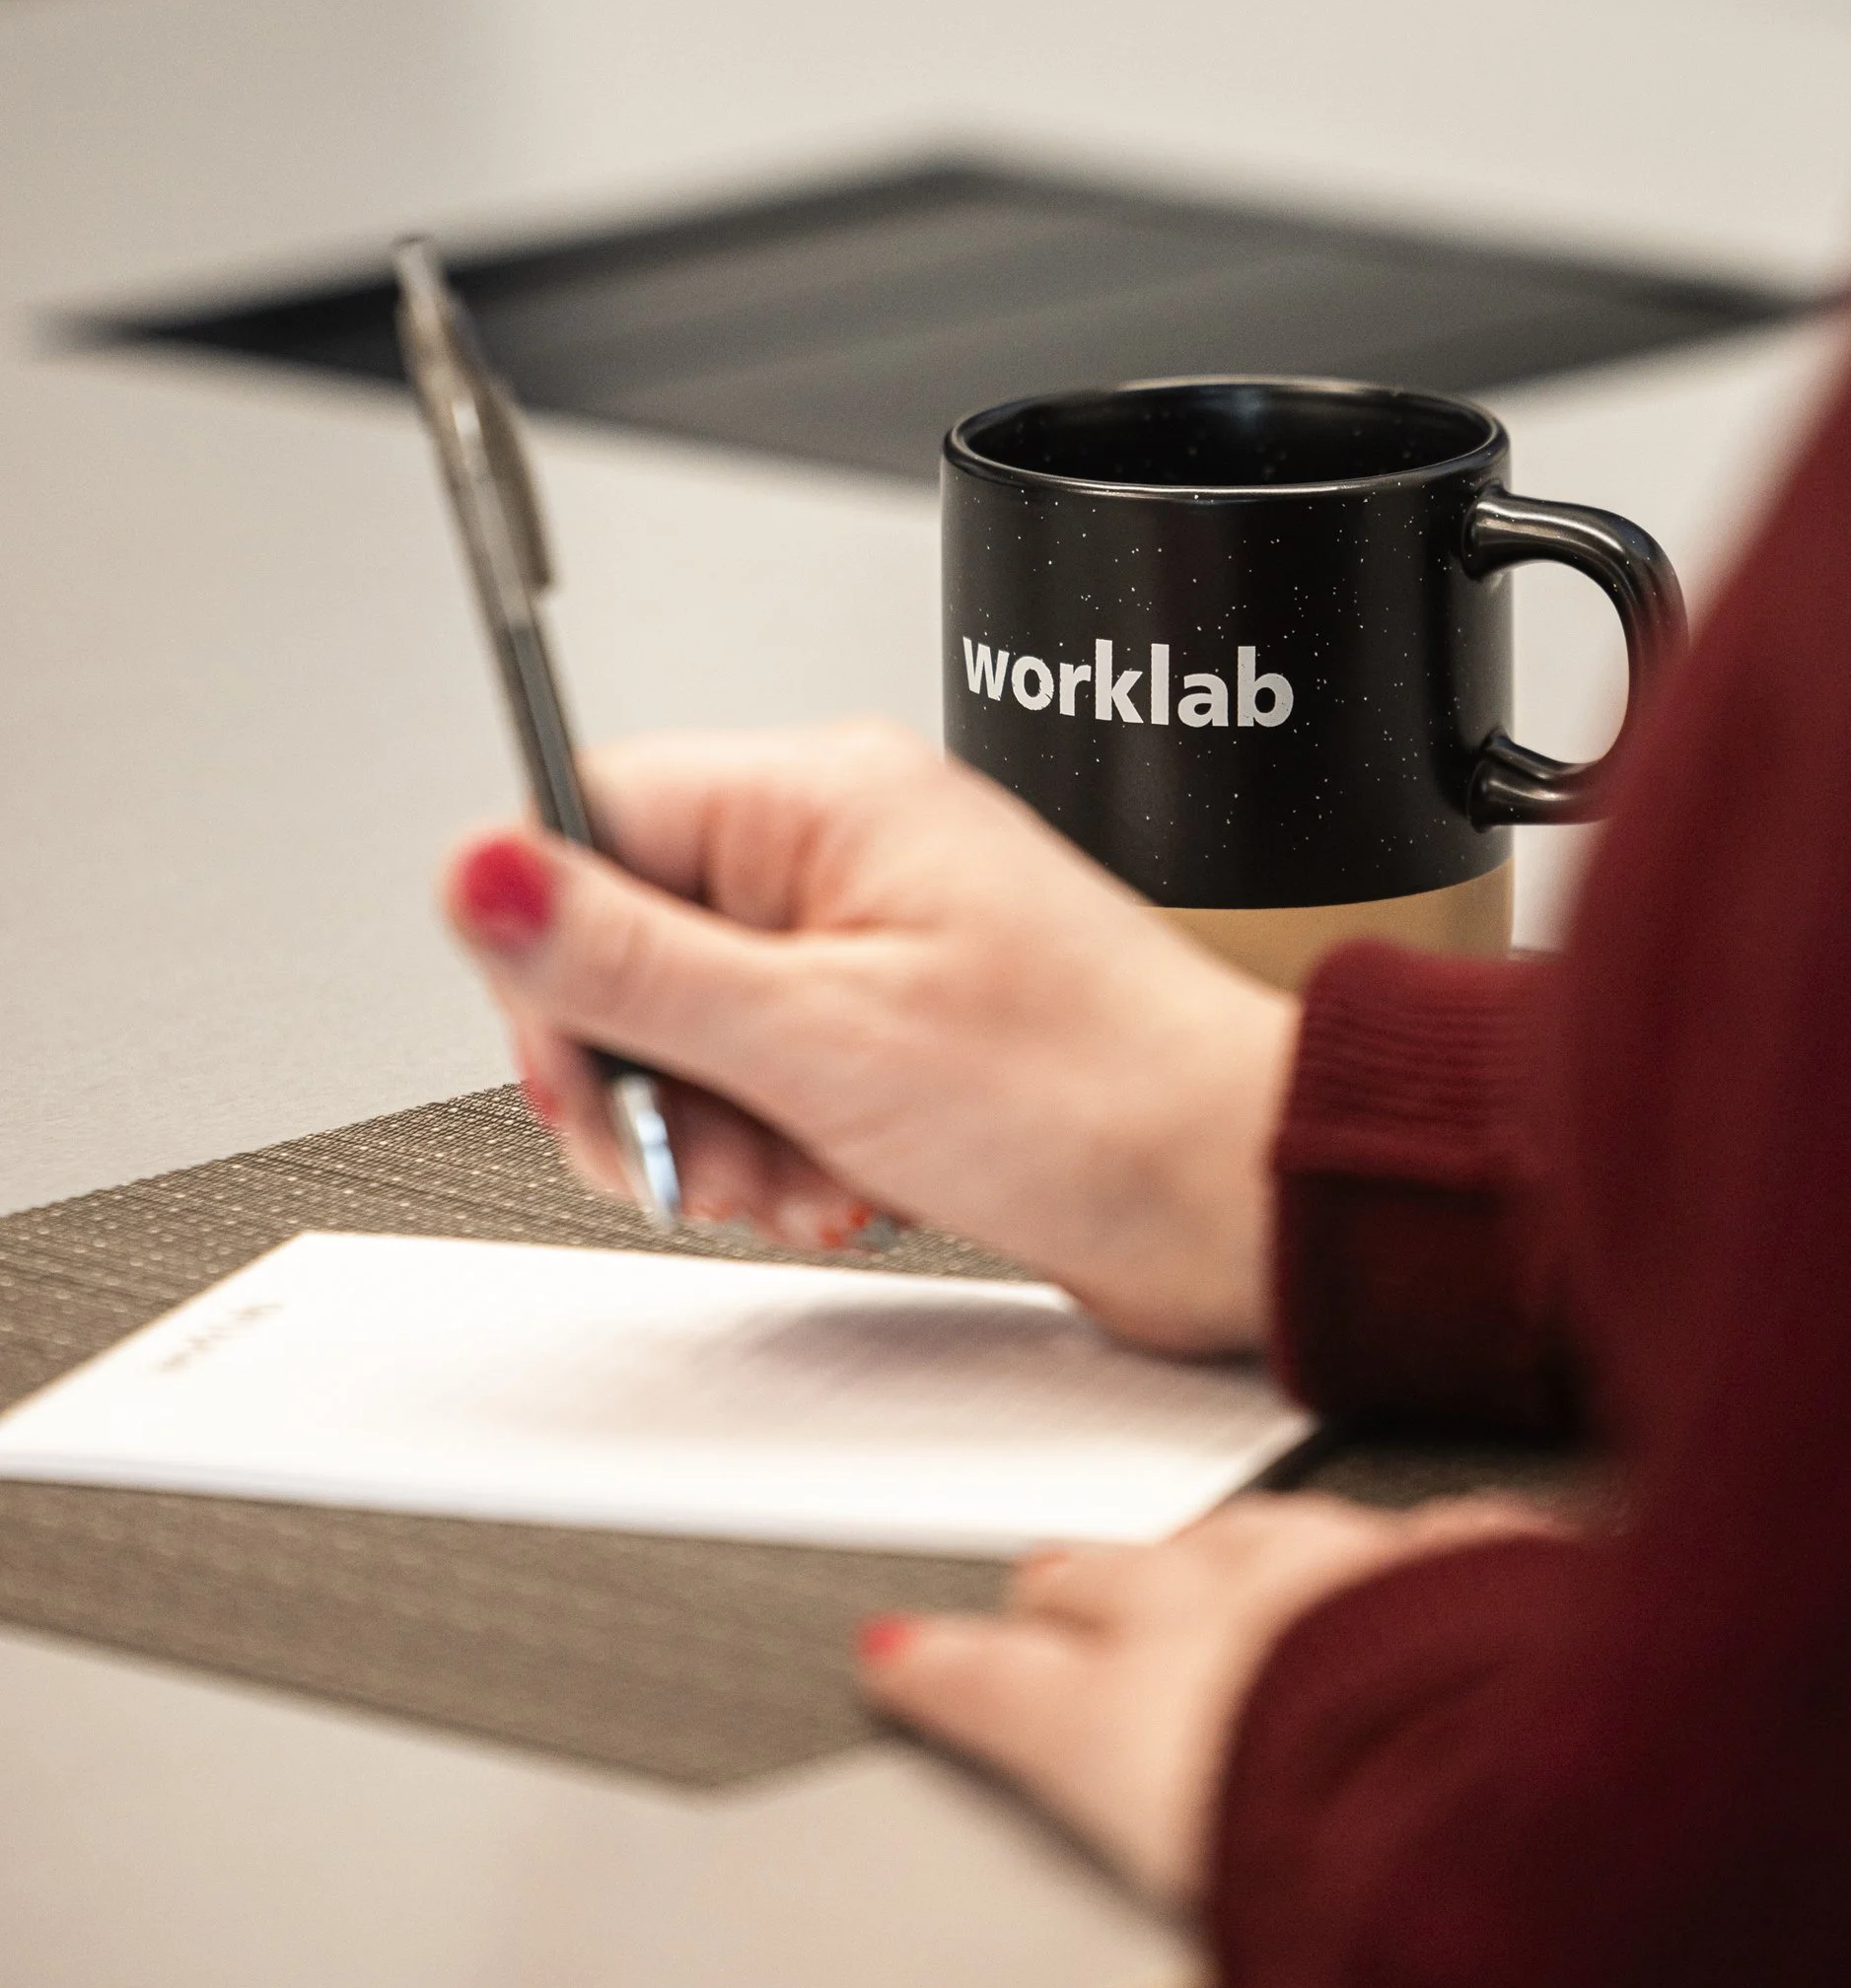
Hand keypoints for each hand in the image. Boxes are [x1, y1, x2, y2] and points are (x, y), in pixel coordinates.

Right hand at [441, 722, 1297, 1352]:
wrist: (1238, 1194)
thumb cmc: (1089, 1098)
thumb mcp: (815, 1036)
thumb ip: (626, 960)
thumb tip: (476, 867)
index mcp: (821, 794)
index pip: (589, 817)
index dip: (558, 955)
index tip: (589, 1063)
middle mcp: (841, 846)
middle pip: (628, 938)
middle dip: (650, 1072)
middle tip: (711, 1145)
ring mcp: (869, 935)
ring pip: (690, 1026)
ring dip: (720, 1130)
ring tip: (806, 1174)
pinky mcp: (895, 1022)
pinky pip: (765, 1078)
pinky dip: (780, 1151)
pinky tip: (845, 1186)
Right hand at [857, 1494, 1557, 1909]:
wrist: (1524, 1782)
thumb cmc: (1351, 1882)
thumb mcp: (1193, 1917)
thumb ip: (1146, 1879)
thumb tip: (1149, 1919)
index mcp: (1123, 1721)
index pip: (992, 1685)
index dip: (937, 1668)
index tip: (897, 1651)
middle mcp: (1223, 1618)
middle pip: (1107, 1581)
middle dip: (1068, 1586)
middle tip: (1042, 1586)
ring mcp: (1350, 1568)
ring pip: (1246, 1533)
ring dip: (1208, 1552)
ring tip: (1184, 1558)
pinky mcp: (1470, 1554)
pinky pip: (1406, 1537)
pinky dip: (1380, 1557)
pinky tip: (1388, 1560)